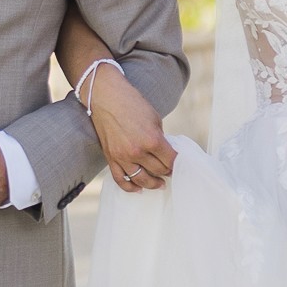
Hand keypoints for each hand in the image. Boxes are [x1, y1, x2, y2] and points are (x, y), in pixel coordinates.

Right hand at [87, 65, 176, 191]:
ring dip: (153, 183)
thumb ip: (160, 138)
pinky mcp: (111, 158)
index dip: (178, 163)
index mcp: (152, 140)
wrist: (106, 97)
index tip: (180, 164)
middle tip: (171, 172)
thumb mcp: (155, 119)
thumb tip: (166, 154)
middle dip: (167, 172)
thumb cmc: (132, 104)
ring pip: (141, 180)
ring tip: (160, 184)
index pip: (171, 160)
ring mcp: (122, 157)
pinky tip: (139, 189)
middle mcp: (137, 152)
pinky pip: (121, 180)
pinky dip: (130, 187)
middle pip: (158, 171)